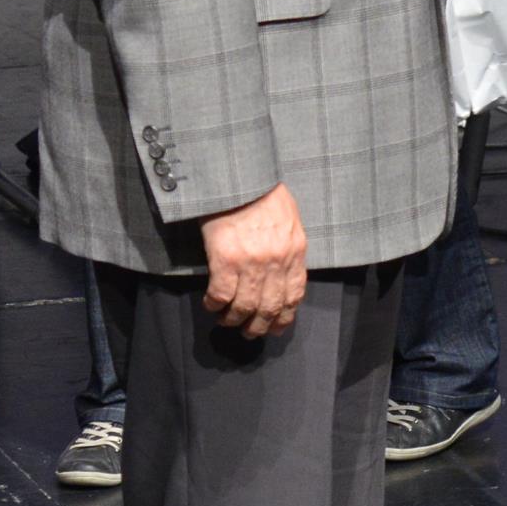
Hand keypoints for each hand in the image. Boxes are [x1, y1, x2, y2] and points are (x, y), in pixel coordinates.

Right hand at [200, 183, 308, 338]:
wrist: (239, 173)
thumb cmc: (260, 190)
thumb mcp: (287, 217)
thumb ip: (288, 245)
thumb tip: (283, 269)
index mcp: (295, 250)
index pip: (294, 294)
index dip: (285, 316)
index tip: (276, 327)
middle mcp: (277, 261)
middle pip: (271, 306)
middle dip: (259, 325)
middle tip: (249, 332)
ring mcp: (252, 262)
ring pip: (246, 306)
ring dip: (234, 320)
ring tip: (226, 322)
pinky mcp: (226, 259)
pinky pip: (222, 294)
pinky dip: (216, 305)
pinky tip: (211, 305)